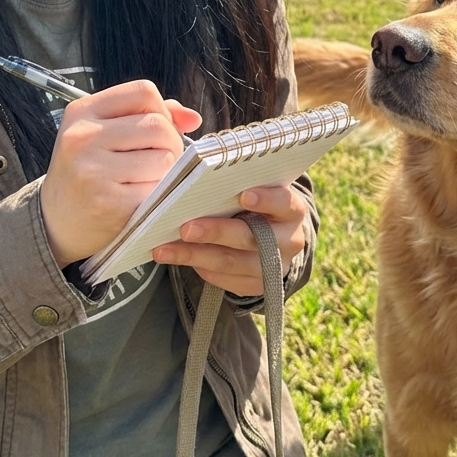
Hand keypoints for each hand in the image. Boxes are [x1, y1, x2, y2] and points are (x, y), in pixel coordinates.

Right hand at [40, 80, 201, 266]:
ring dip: (166, 171)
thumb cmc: (86, 171)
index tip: (157, 130)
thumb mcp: (102, 133)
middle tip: (158, 160)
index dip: (162, 110)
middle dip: (170, 143)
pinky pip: (157, 189)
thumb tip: (193, 118)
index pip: (143, 92)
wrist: (54, 221)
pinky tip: (141, 198)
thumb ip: (147, 116)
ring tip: (146, 179)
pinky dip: (158, 194)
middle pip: (158, 125)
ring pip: (164, 158)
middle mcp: (83, 137)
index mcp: (82, 112)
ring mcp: (93, 171)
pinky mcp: (108, 203)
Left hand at [152, 184, 308, 296]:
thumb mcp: (255, 187)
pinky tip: (175, 257)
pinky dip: (198, 267)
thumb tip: (198, 171)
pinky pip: (224, 279)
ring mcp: (274, 267)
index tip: (243, 194)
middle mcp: (289, 240)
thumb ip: (236, 181)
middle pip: (251, 238)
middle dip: (216, 232)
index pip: (284, 203)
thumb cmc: (255, 201)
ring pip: (231, 262)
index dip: (266, 199)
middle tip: (186, 227)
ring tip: (164, 248)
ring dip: (195, 254)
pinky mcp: (257, 285)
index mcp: (292, 209)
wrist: (273, 236)